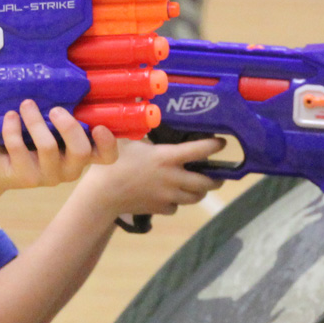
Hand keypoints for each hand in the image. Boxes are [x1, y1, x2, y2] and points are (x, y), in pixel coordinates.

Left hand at [0, 100, 117, 192]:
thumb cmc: (29, 141)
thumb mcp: (50, 129)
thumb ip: (62, 116)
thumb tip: (67, 82)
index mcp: (80, 156)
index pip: (106, 157)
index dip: (108, 144)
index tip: (99, 126)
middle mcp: (69, 169)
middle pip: (80, 151)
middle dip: (69, 126)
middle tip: (55, 109)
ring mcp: (47, 176)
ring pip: (48, 147)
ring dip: (35, 120)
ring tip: (26, 104)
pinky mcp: (23, 177)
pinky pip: (19, 148)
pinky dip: (13, 128)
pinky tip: (11, 116)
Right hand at [76, 137, 225, 216]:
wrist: (102, 194)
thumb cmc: (113, 163)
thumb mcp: (130, 141)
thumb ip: (145, 133)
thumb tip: (146, 115)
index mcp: (166, 157)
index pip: (200, 150)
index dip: (214, 146)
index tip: (221, 143)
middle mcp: (172, 178)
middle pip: (206, 182)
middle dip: (216, 179)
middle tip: (219, 175)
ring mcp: (168, 195)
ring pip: (195, 197)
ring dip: (200, 191)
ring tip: (200, 186)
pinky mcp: (160, 208)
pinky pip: (176, 206)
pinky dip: (177, 202)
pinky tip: (172, 196)